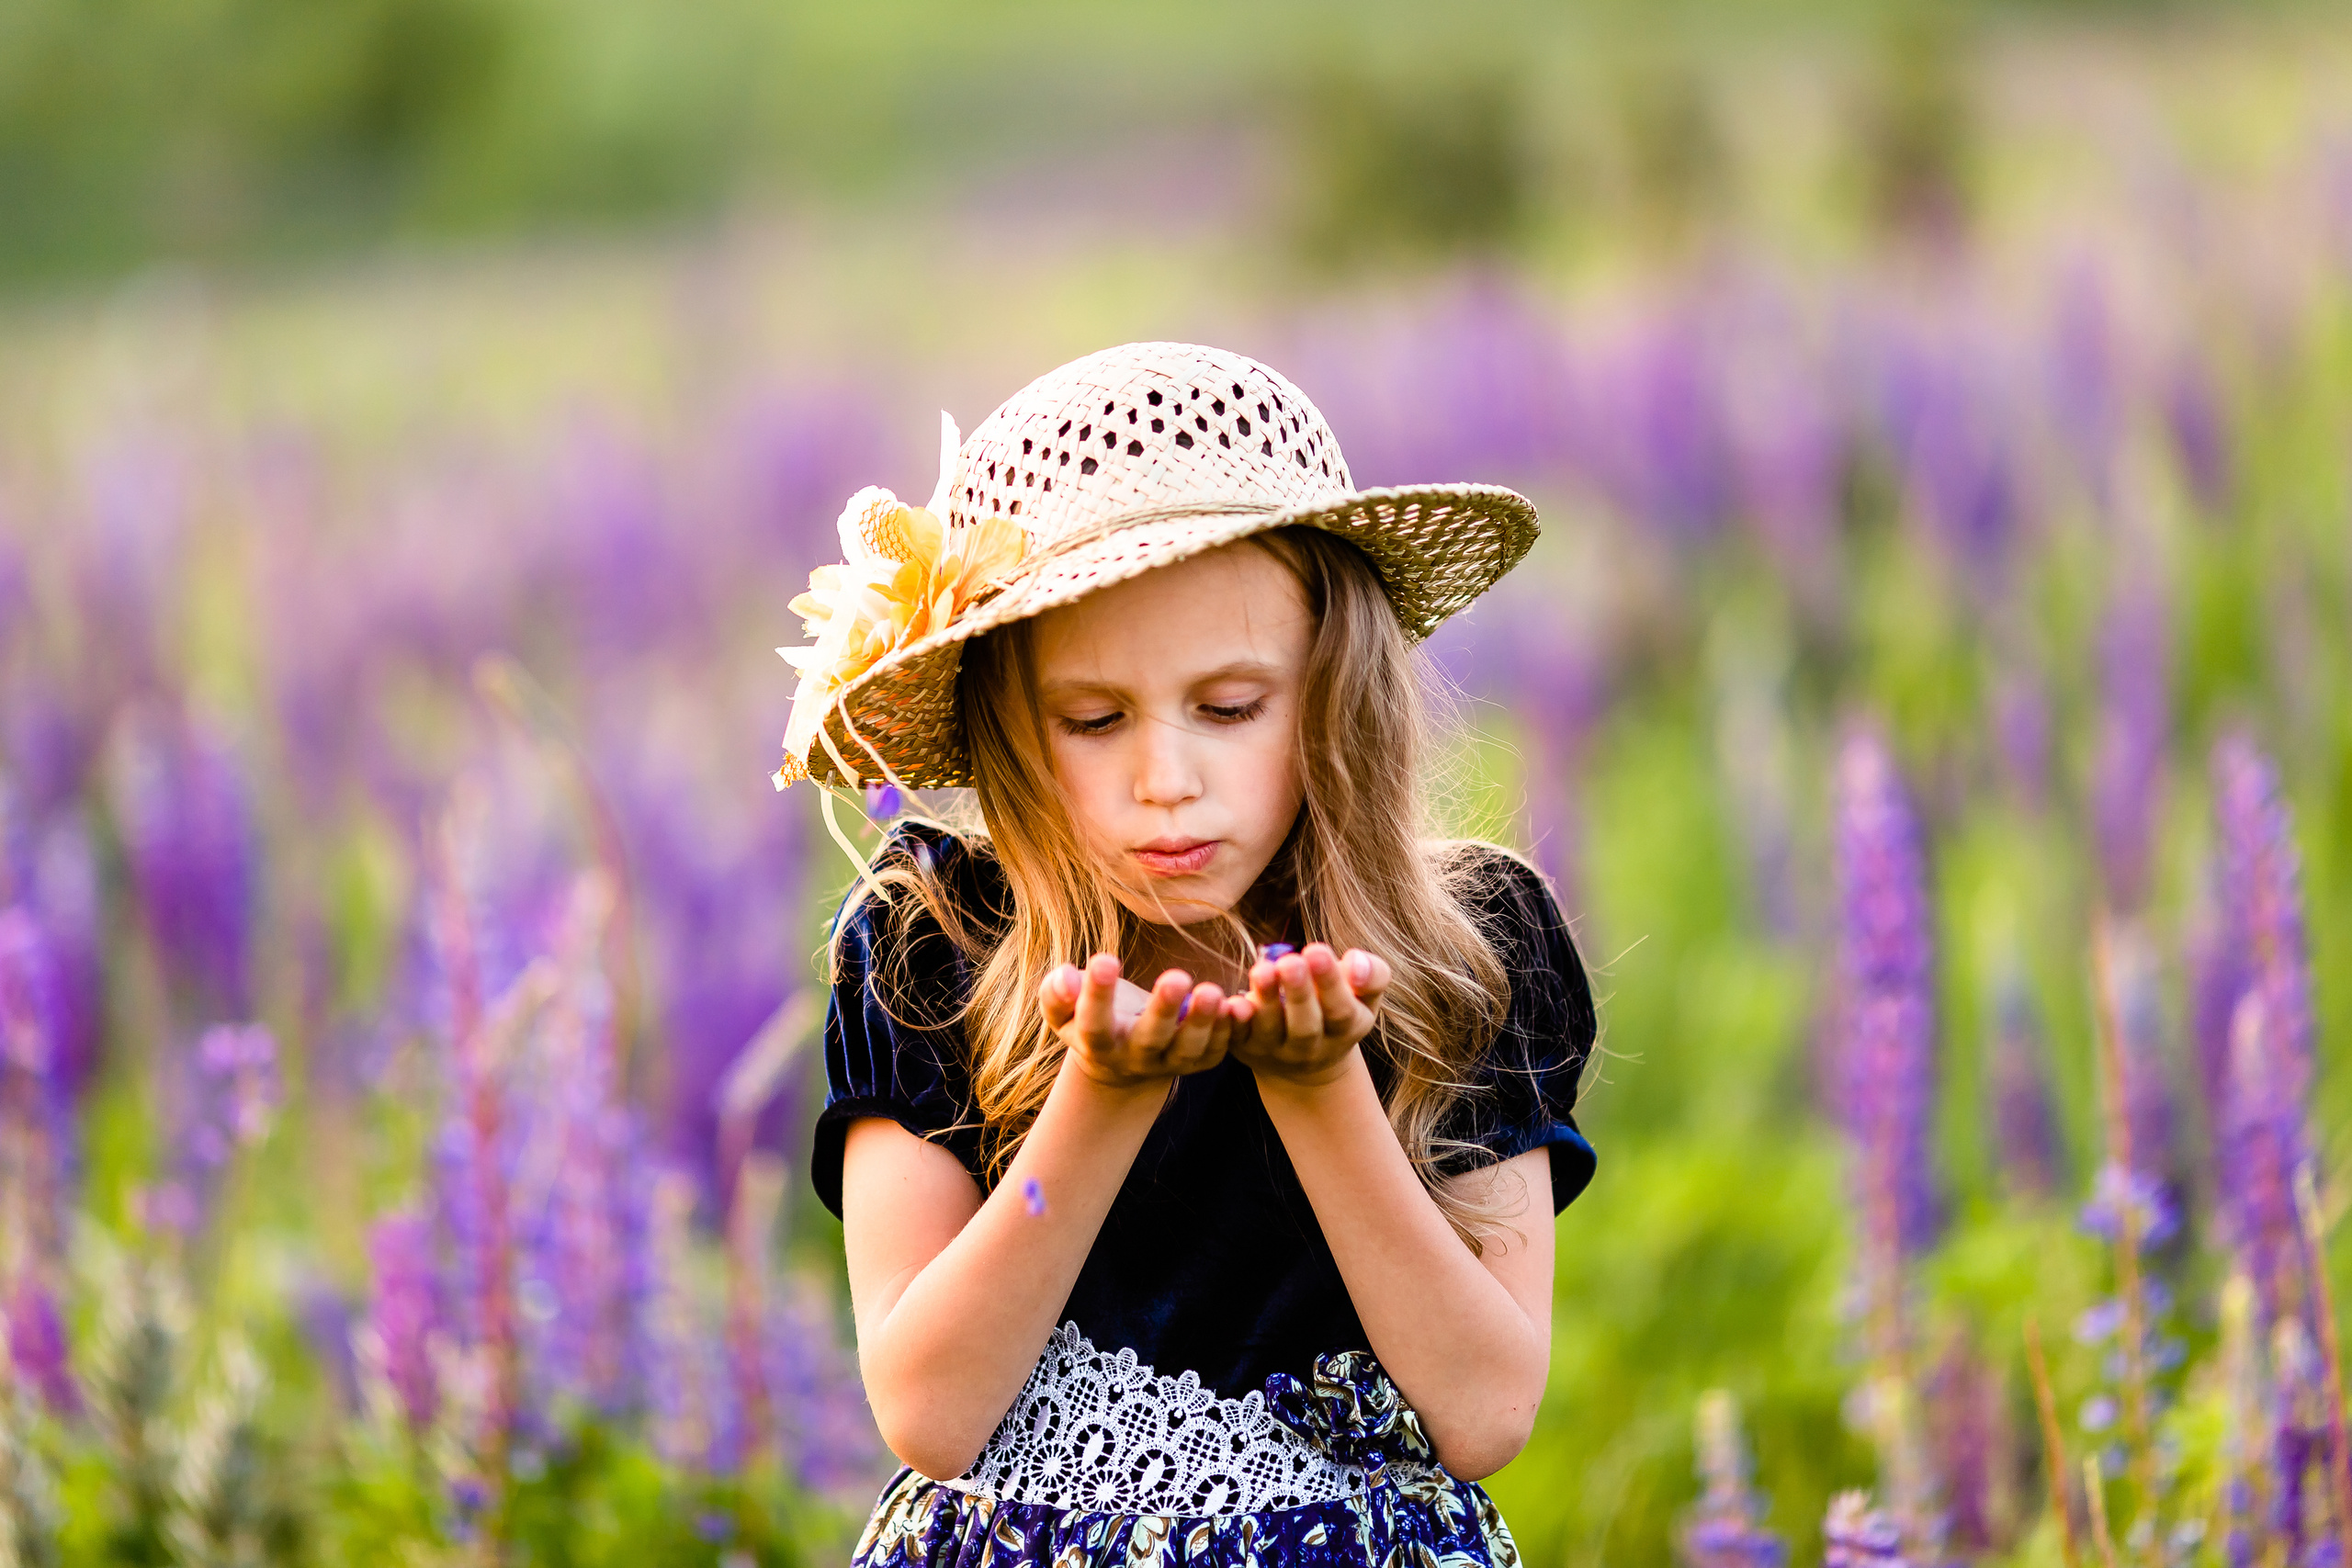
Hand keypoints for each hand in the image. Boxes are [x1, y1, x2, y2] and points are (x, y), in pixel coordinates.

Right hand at [1040, 954, 1234, 1092]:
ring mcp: (1170, 1063)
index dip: (1097, 995)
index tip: (1104, 959)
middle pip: (1150, 1039)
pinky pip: (1218, 1049)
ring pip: (1189, 1048)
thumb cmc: (1087, 1019)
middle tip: (1177, 977)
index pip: (1094, 1024)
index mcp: (1098, 1044)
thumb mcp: (1063, 1010)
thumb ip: (1057, 993)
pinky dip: (1231, 1029)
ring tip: (1214, 992)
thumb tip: (1067, 977)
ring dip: (1204, 1022)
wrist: (1121, 1061)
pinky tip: (1241, 1004)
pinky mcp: (1200, 1061)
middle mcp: (1135, 1058)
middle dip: (1163, 1010)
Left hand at [1227, 942, 1391, 1088]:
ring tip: (1262, 970)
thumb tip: (1355, 961)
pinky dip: (1232, 1022)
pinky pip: (1236, 1037)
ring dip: (1266, 1001)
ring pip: (1270, 1029)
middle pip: (1306, 1026)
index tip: (1317, 950)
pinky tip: (1233, 1002)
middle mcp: (1311, 1047)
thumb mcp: (1365, 995)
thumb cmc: (1337, 1009)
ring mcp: (1275, 1050)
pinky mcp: (1244, 1047)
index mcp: (1346, 1029)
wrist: (1307, 1061)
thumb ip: (1372, 974)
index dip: (1330, 983)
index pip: (1341, 1010)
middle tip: (1290, 962)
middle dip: (1299, 994)